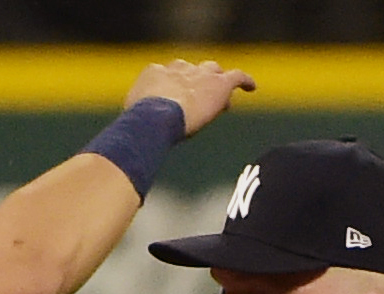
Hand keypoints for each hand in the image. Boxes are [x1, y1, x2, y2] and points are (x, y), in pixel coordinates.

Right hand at [123, 59, 253, 136]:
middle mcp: (178, 69)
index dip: (175, 89)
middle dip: (195, 81)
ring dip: (217, 81)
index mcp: (155, 73)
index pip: (169, 75)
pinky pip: (236, 76)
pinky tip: (251, 87)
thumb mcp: (132, 118)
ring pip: (213, 71)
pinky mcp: (219, 83)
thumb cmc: (139, 123)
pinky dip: (245, 80)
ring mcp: (199, 74)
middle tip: (200, 97)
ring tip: (223, 96)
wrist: (155, 116)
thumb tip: (135, 136)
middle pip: (191, 70)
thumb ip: (138, 119)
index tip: (178, 102)